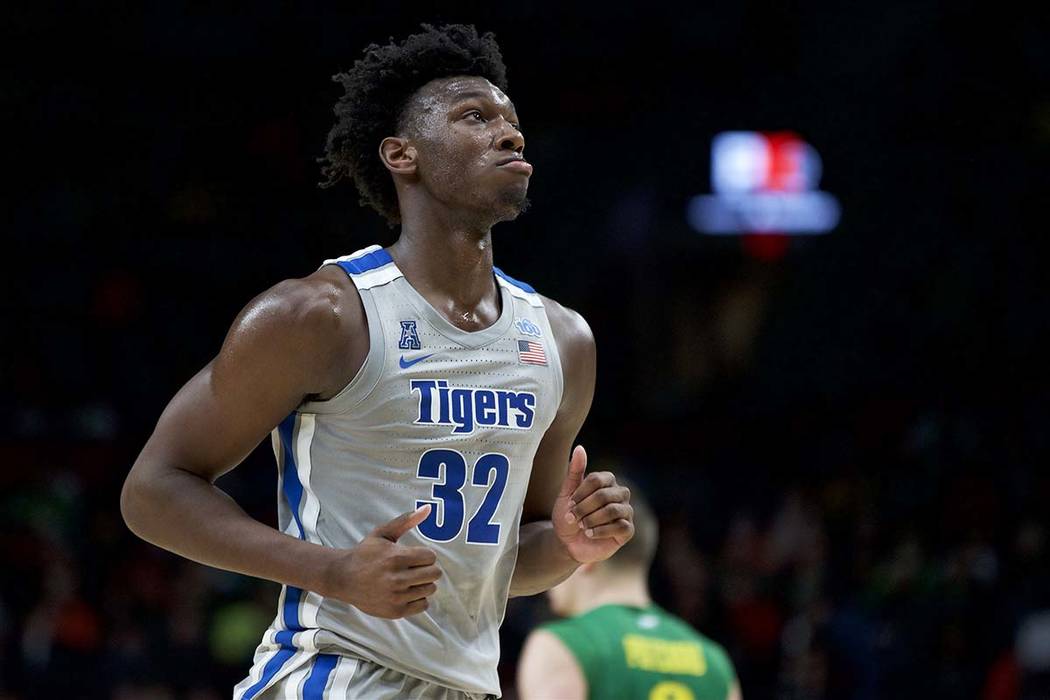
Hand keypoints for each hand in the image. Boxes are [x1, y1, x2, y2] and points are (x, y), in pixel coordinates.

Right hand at [319, 505, 440, 618]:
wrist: (343, 578)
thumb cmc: (365, 554)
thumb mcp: (383, 533)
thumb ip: (406, 521)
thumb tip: (427, 509)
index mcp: (396, 557)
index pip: (431, 557)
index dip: (425, 555)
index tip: (415, 556)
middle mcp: (397, 579)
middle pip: (434, 574)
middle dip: (427, 569)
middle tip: (415, 568)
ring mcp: (396, 597)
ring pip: (430, 589)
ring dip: (423, 583)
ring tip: (410, 579)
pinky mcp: (395, 611)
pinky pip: (423, 605)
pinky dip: (418, 598)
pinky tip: (407, 592)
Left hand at [552, 446, 633, 563]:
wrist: (568, 542)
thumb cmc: (568, 515)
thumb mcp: (567, 493)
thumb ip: (575, 471)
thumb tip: (580, 448)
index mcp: (607, 481)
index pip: (596, 479)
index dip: (580, 493)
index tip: (569, 504)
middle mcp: (620, 493)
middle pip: (604, 495)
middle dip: (584, 508)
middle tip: (573, 517)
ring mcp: (626, 511)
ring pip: (613, 510)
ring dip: (592, 519)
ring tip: (582, 526)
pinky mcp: (628, 530)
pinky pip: (621, 526)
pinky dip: (601, 530)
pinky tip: (590, 534)